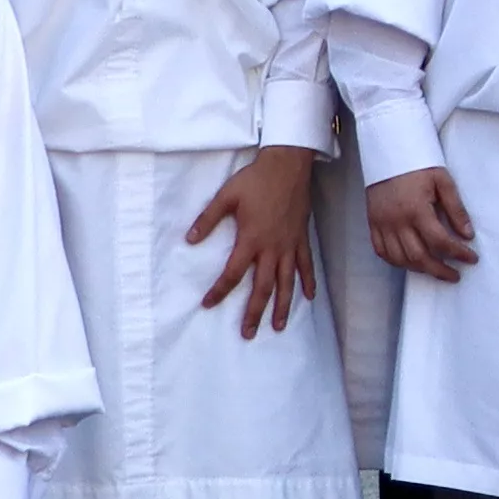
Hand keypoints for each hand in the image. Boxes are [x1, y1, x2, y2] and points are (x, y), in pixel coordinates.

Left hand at [190, 145, 317, 336]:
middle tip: (248, 333)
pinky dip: (308, 282)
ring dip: (282, 306)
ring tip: (278, 326)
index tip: (208, 304)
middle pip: (262, 287)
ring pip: (286, 283)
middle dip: (254, 312)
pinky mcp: (302, 239)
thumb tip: (190, 240)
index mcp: (251, 239)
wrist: (288, 165)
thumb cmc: (255, 180)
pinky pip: (306, 265)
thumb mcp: (226, 196)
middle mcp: (272, 248)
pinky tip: (309, 297)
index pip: (232, 273)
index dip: (219, 291)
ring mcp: (289, 245)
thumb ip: (208, 219)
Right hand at [369, 165, 480, 280]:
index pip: (440, 242)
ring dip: (420, 269)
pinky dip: (397, 262)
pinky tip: (410, 263)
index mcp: (416, 210)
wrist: (387, 152)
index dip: (458, 254)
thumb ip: (456, 209)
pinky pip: (382, 252)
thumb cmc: (418, 165)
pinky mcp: (373, 224)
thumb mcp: (443, 181)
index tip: (472, 258)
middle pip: (419, 257)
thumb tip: (468, 235)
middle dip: (440, 271)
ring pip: (400, 259)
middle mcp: (397, 221)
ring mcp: (382, 224)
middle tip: (455, 275)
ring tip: (436, 270)